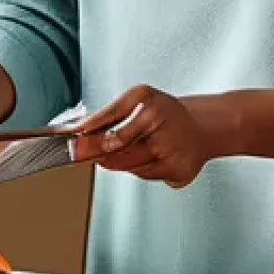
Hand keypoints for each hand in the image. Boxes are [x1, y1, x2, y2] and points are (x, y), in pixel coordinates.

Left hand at [69, 85, 231, 187]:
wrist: (201, 126)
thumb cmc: (163, 111)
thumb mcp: (137, 98)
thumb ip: (110, 113)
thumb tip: (80, 128)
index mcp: (149, 106)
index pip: (114, 123)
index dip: (91, 133)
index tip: (72, 140)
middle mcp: (163, 129)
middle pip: (120, 150)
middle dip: (96, 152)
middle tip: (78, 151)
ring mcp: (172, 153)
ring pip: (130, 166)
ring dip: (118, 160)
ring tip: (125, 147)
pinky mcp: (178, 172)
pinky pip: (145, 175)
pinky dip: (138, 168)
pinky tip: (146, 156)